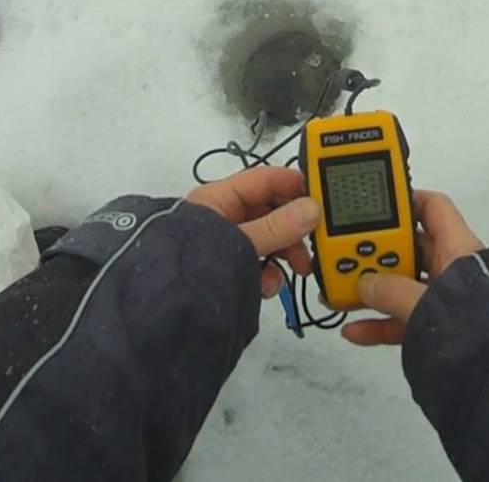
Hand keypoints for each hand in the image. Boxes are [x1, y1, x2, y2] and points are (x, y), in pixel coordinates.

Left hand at [187, 167, 320, 298]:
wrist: (168, 310)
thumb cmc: (191, 267)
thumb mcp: (240, 243)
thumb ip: (276, 227)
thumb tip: (310, 209)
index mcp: (220, 199)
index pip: (265, 179)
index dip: (294, 184)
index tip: (321, 197)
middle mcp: (224, 218)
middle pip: (272, 212)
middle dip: (294, 229)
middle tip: (313, 242)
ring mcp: (227, 245)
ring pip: (269, 240)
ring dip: (284, 255)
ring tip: (295, 269)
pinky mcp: (230, 268)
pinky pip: (258, 263)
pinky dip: (267, 274)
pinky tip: (263, 286)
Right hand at [342, 190, 482, 345]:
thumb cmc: (475, 321)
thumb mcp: (427, 303)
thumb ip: (392, 292)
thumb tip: (364, 284)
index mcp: (456, 248)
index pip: (432, 208)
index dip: (405, 201)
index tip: (373, 206)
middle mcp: (451, 268)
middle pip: (408, 249)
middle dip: (376, 253)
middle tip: (346, 255)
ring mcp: (445, 299)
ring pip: (402, 285)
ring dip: (372, 290)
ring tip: (340, 293)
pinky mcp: (440, 328)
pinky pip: (404, 318)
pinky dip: (380, 324)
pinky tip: (354, 331)